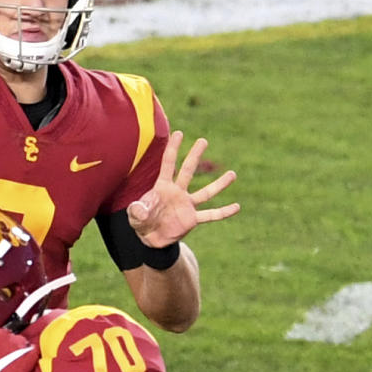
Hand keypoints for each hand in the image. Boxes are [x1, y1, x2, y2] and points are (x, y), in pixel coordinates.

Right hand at [0, 324, 37, 371]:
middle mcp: (0, 333)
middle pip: (4, 334)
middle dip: (3, 344)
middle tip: (0, 357)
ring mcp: (15, 341)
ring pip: (17, 341)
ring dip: (15, 350)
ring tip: (11, 363)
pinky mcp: (27, 352)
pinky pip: (30, 350)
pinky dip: (27, 356)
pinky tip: (22, 364)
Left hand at [127, 131, 239, 248]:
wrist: (149, 238)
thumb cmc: (141, 222)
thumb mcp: (135, 216)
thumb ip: (137, 211)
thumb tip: (142, 210)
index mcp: (162, 187)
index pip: (168, 164)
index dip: (173, 149)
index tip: (179, 133)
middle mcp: (177, 192)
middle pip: (188, 171)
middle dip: (195, 155)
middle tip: (203, 141)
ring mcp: (187, 205)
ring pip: (206, 193)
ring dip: (219, 184)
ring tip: (232, 174)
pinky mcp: (192, 219)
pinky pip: (210, 215)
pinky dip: (223, 212)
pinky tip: (236, 207)